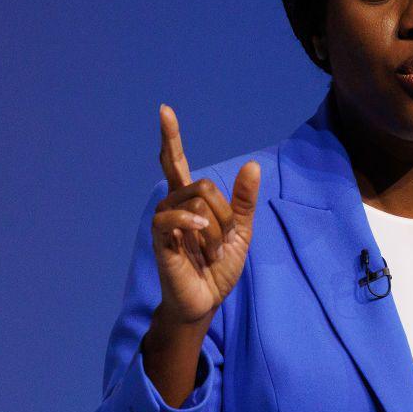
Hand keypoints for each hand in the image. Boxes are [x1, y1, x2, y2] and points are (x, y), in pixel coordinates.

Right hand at [151, 103, 260, 324]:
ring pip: (195, 200)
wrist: (207, 300)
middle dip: (225, 212)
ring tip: (214, 251)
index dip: (171, 137)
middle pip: (202, 184)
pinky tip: (201, 234)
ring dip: (216, 227)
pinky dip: (191, 221)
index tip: (164, 110)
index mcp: (190, 200)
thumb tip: (252, 165)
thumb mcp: (241, 231)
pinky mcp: (160, 240)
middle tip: (225, 239)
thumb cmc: (219, 267)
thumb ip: (244, 200)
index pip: (176, 161)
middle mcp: (173, 205)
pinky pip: (171, 216)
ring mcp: (165, 222)